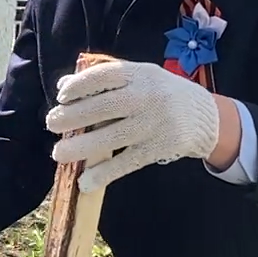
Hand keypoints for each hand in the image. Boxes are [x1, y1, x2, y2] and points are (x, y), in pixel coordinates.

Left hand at [46, 60, 221, 192]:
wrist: (206, 117)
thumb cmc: (162, 94)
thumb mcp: (142, 77)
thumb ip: (107, 79)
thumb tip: (64, 88)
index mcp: (140, 75)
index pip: (103, 76)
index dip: (79, 86)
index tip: (62, 96)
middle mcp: (146, 97)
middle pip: (102, 108)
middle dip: (71, 117)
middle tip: (51, 123)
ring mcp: (152, 124)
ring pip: (110, 137)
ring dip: (80, 147)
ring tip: (58, 153)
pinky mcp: (157, 149)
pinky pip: (126, 163)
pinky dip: (104, 174)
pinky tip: (85, 181)